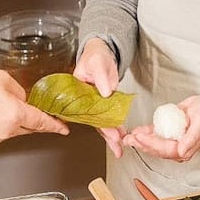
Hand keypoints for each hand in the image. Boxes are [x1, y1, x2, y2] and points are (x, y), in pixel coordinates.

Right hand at [0, 68, 68, 155]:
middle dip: (41, 122)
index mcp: (16, 114)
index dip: (55, 125)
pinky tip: (4, 110)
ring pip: (18, 129)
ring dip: (23, 121)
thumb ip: (18, 89)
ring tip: (19, 107)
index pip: (42, 122)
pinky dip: (10, 122)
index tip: (64, 128)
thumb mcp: (2, 79)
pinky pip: (6, 129)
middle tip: (48, 116)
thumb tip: (22, 98)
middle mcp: (8, 128)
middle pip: (32, 127)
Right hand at [74, 38, 123, 155]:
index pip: (85, 111)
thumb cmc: (95, 55)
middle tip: (116, 143)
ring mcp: (96, 103)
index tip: (107, 131)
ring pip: (102, 122)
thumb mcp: (97, 63)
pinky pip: (110, 117)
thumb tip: (105, 92)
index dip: (96, 122)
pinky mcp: (105, 103)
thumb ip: (101, 77)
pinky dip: (116, 126)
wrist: (103, 53)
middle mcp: (85, 101)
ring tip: (120, 146)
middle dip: (106, 134)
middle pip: (94, 121)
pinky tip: (122, 135)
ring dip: (111, 135)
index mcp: (76, 93)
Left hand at [124, 93, 199, 161]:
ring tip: (128, 137)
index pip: (165, 150)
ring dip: (140, 141)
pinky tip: (135, 131)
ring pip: (153, 144)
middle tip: (129, 139)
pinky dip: (144, 133)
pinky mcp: (168, 132)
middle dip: (142, 145)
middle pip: (156, 149)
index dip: (151, 144)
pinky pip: (154, 134)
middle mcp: (178, 147)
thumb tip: (182, 152)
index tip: (140, 137)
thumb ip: (192, 139)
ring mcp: (172, 140)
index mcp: (186, 148)